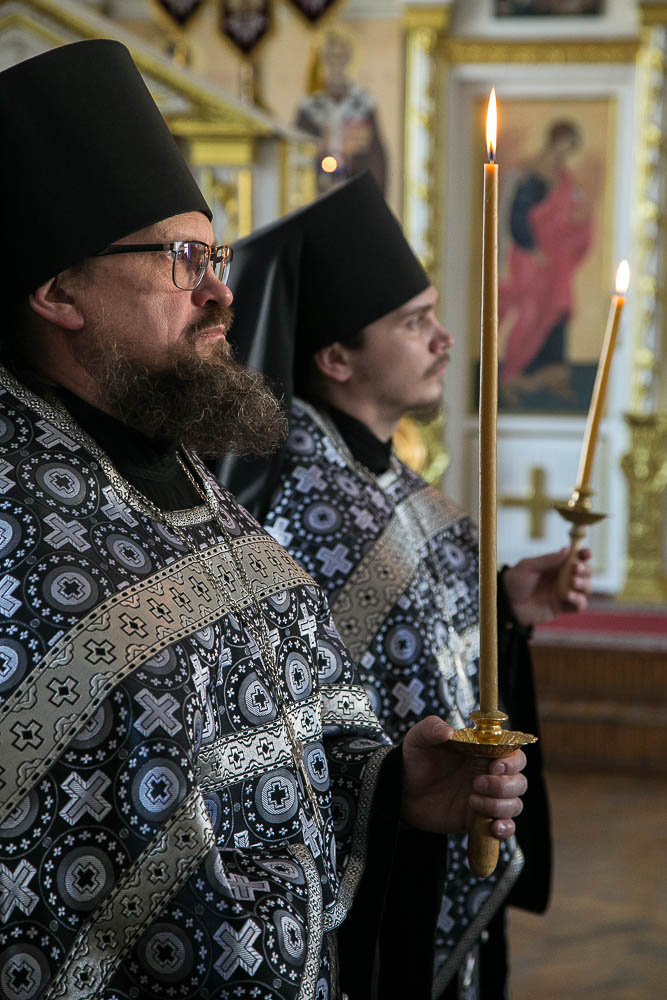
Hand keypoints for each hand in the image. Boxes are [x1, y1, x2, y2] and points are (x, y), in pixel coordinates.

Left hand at [401, 716, 526, 837]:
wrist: (403, 791)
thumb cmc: (416, 759)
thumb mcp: (418, 738)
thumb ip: (431, 728)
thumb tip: (448, 731)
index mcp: (482, 752)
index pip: (513, 754)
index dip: (511, 760)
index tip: (494, 765)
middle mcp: (490, 775)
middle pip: (519, 780)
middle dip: (504, 784)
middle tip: (477, 783)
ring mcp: (487, 798)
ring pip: (515, 804)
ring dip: (499, 805)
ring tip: (471, 800)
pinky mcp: (480, 820)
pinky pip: (506, 827)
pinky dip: (506, 828)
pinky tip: (493, 826)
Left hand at [503, 546, 592, 626]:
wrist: (507, 603)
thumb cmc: (515, 581)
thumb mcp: (528, 567)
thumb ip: (548, 560)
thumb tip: (566, 550)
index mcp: (557, 565)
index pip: (576, 557)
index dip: (584, 554)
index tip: (586, 553)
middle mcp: (564, 578)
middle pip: (586, 572)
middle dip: (585, 569)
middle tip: (576, 569)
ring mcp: (565, 592)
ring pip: (586, 588)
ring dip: (584, 584)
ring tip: (573, 582)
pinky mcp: (563, 607)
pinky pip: (579, 605)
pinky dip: (578, 600)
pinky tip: (568, 596)